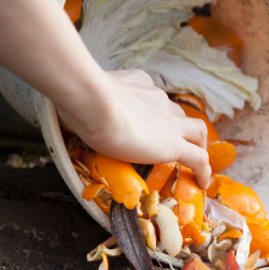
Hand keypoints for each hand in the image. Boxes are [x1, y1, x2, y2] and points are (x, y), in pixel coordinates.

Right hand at [56, 68, 212, 188]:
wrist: (95, 102)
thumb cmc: (83, 100)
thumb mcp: (85, 98)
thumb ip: (83, 104)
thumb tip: (64, 112)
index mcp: (141, 86)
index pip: (155, 99)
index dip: (156, 113)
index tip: (150, 126)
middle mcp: (159, 100)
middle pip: (178, 115)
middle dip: (180, 129)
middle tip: (175, 146)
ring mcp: (169, 123)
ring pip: (197, 132)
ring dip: (198, 146)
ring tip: (195, 164)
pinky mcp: (173, 145)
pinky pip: (198, 159)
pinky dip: (204, 171)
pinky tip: (203, 183)